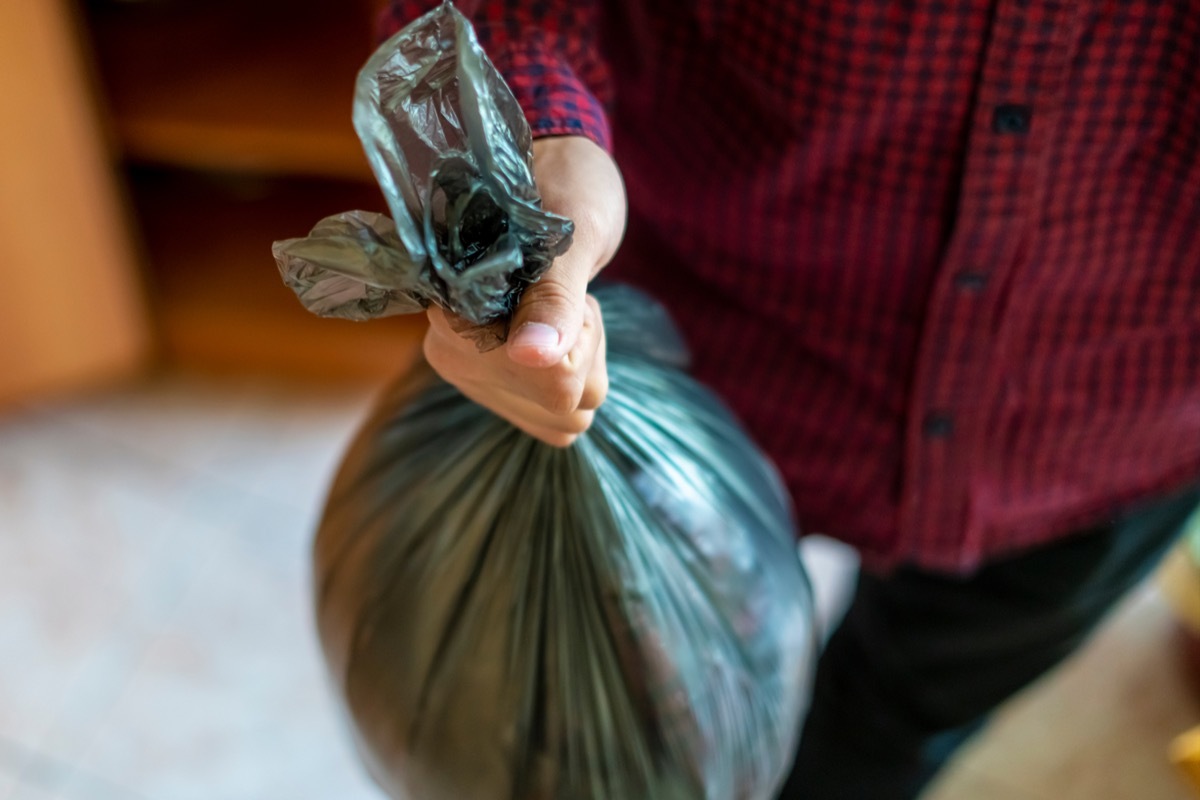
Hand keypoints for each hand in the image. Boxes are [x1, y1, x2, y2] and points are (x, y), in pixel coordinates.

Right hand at [423, 135, 626, 445]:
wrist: (554, 164)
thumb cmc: (564, 184)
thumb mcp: (572, 232)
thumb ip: (553, 296)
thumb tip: (531, 357)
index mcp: (454, 321)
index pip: (549, 383)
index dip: (577, 334)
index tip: (563, 277)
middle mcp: (453, 356)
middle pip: (560, 407)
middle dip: (582, 348)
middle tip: (566, 286)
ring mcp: (477, 374)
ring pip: (566, 415)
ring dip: (582, 355)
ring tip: (562, 297)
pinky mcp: (501, 381)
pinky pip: (562, 411)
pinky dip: (578, 368)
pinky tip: (561, 322)